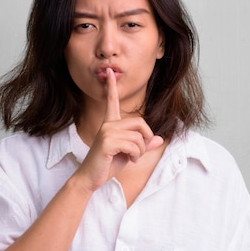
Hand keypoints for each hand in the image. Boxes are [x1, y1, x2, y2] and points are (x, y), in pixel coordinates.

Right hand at [75, 68, 163, 190]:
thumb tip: (159, 139)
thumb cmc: (107, 164)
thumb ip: (142, 145)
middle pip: (139, 122)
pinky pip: (134, 145)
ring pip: (138, 137)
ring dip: (141, 151)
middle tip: (140, 151)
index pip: (112, 101)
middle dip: (146, 137)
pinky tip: (130, 161)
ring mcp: (107, 132)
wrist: (91, 178)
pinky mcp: (108, 142)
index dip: (111, 87)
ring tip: (133, 158)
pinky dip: (136, 155)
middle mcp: (108, 124)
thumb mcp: (129, 153)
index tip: (110, 72)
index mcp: (110, 124)